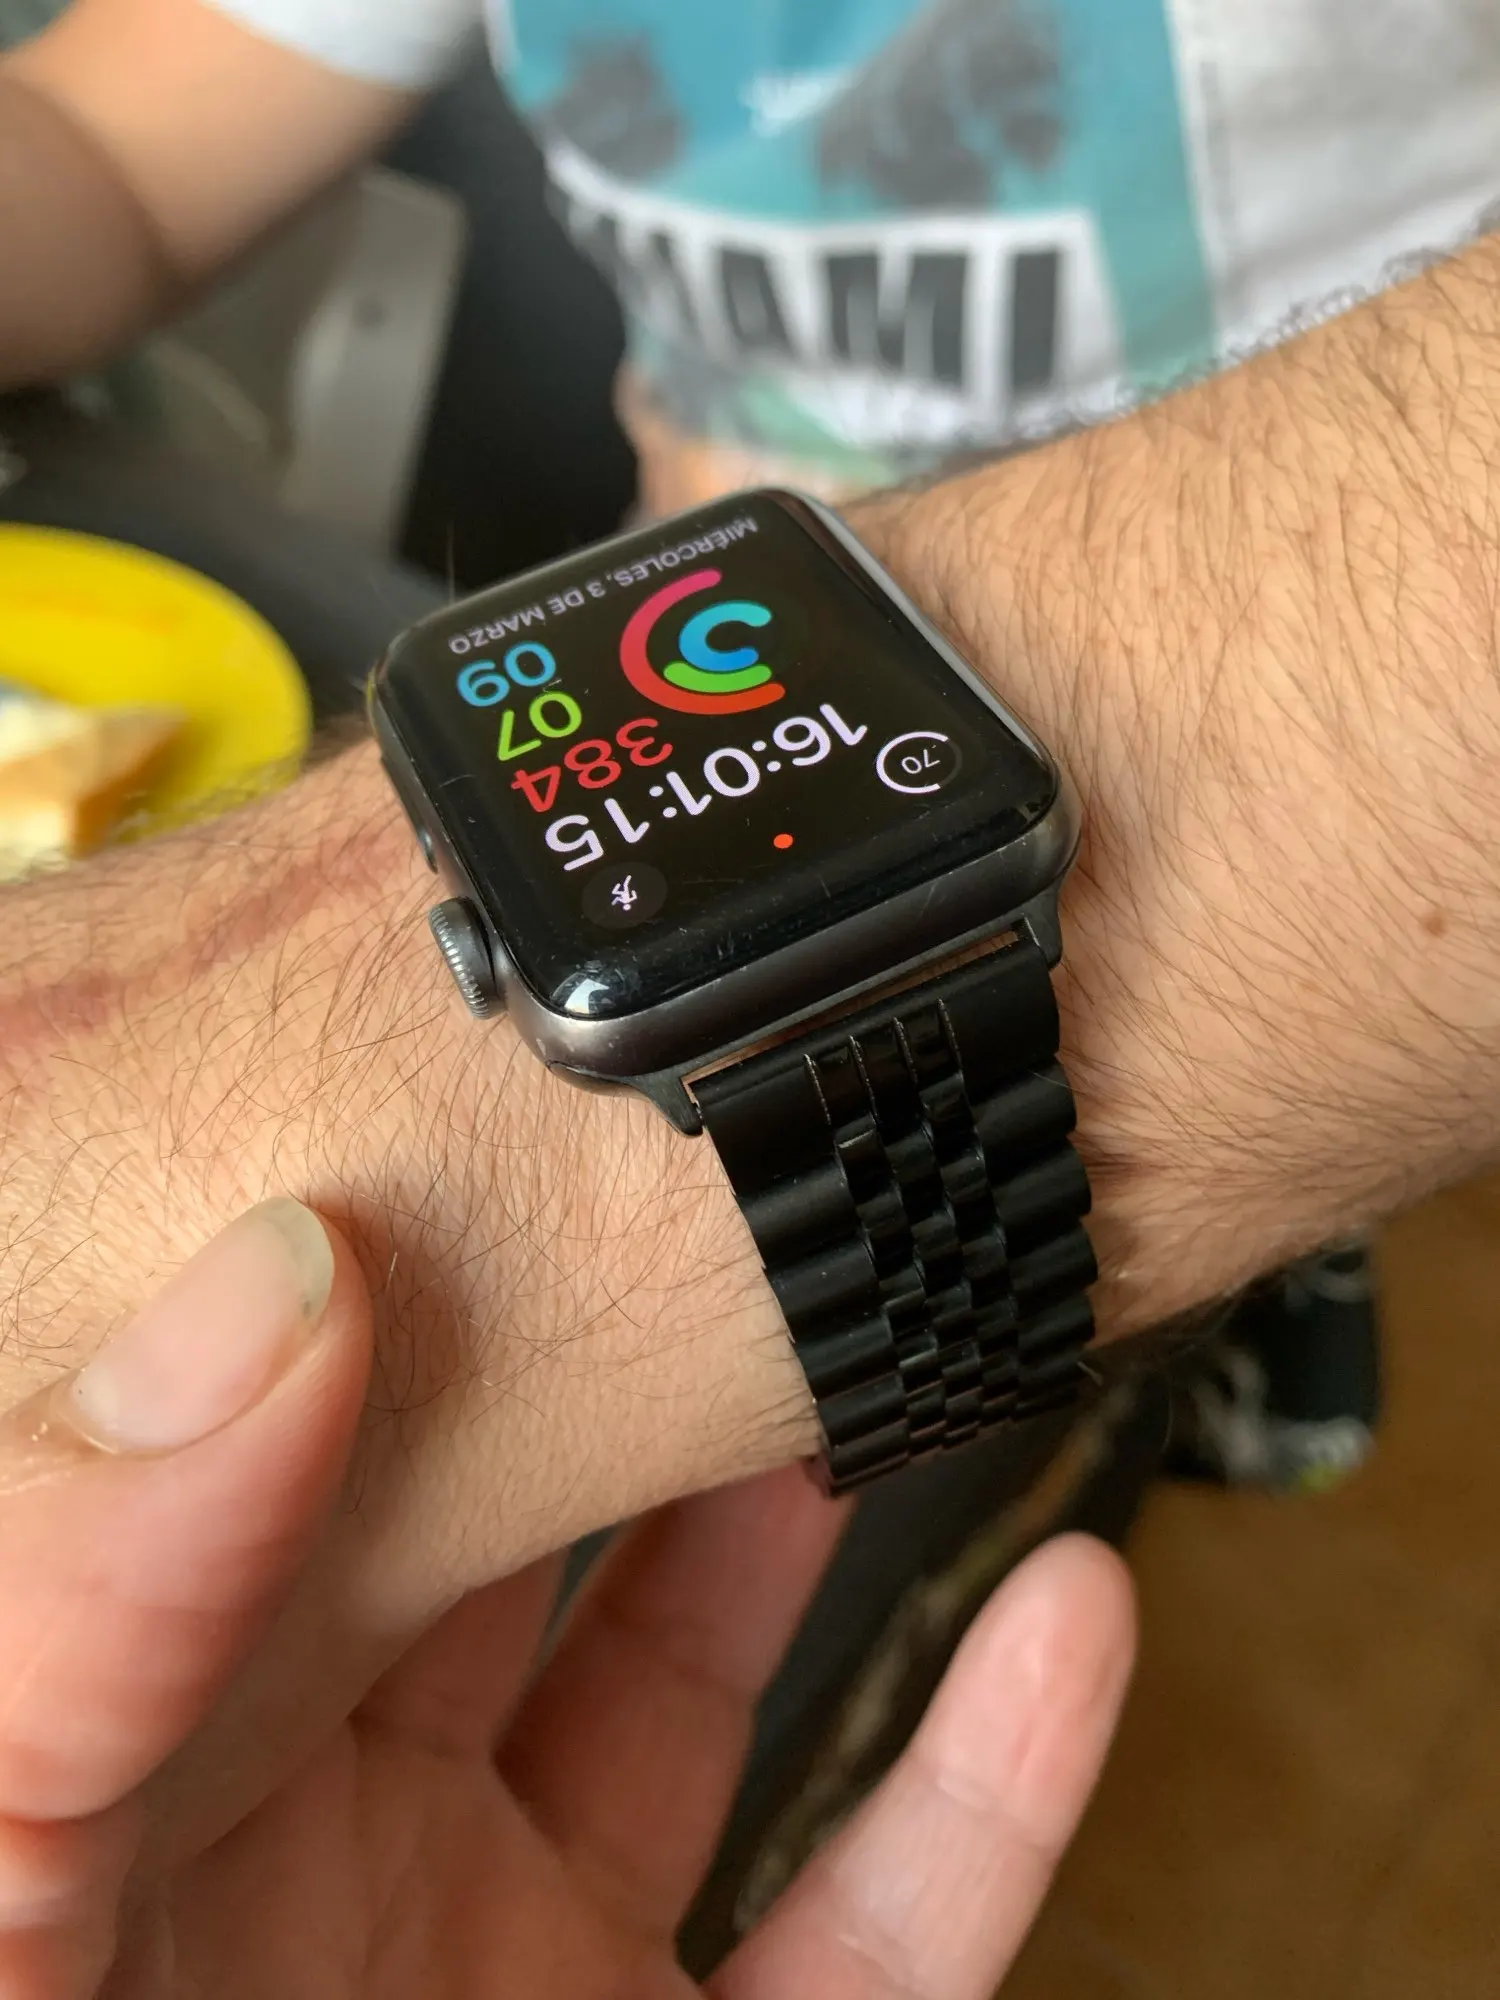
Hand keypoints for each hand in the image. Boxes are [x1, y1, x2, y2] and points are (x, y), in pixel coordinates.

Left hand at [0, 1202, 1134, 1997]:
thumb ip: (85, 1584)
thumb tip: (280, 1276)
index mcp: (146, 1738)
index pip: (280, 1447)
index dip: (393, 1273)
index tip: (501, 1121)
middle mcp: (325, 1836)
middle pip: (511, 1542)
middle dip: (613, 1377)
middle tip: (713, 1198)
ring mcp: (512, 1974)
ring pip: (705, 1699)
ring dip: (809, 1529)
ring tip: (884, 1337)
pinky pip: (877, 1937)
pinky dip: (991, 1785)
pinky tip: (1071, 1616)